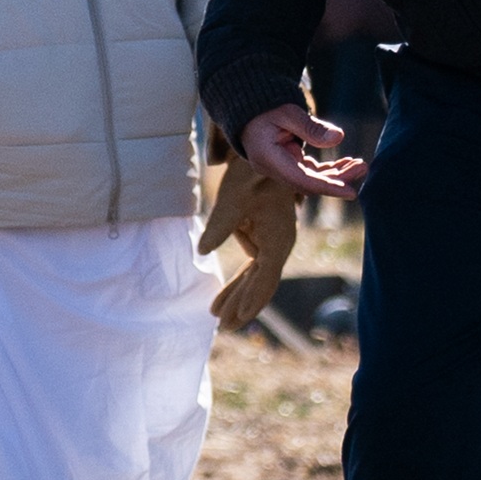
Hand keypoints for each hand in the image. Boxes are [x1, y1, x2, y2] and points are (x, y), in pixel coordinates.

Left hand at [197, 157, 299, 327]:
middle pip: (260, 283)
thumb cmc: (251, 174)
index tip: (238, 318)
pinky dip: (238, 279)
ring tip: (216, 314)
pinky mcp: (263, 236)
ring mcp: (271, 242)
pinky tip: (223, 294)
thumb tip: (202, 252)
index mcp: (278, 240)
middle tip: (223, 326)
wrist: (265, 153)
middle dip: (241, 305)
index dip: (251, 299)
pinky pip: (251, 264)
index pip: (265, 278)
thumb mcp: (231, 199)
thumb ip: (218, 227)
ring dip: (236, 294)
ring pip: (254, 277)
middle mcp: (278, 245)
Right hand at [239, 104, 366, 200]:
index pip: (302, 180)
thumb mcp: (287, 112)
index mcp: (268, 158)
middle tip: (363, 167)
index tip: (352, 192)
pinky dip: (328, 170)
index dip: (327, 187)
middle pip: (309, 183)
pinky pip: (310, 173)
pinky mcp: (286, 165)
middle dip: (338, 179)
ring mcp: (279, 169)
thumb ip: (311, 127)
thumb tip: (340, 138)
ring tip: (360, 165)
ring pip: (312, 180)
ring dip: (336, 174)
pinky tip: (346, 163)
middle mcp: (272, 169)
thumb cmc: (264, 107)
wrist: (246, 108)